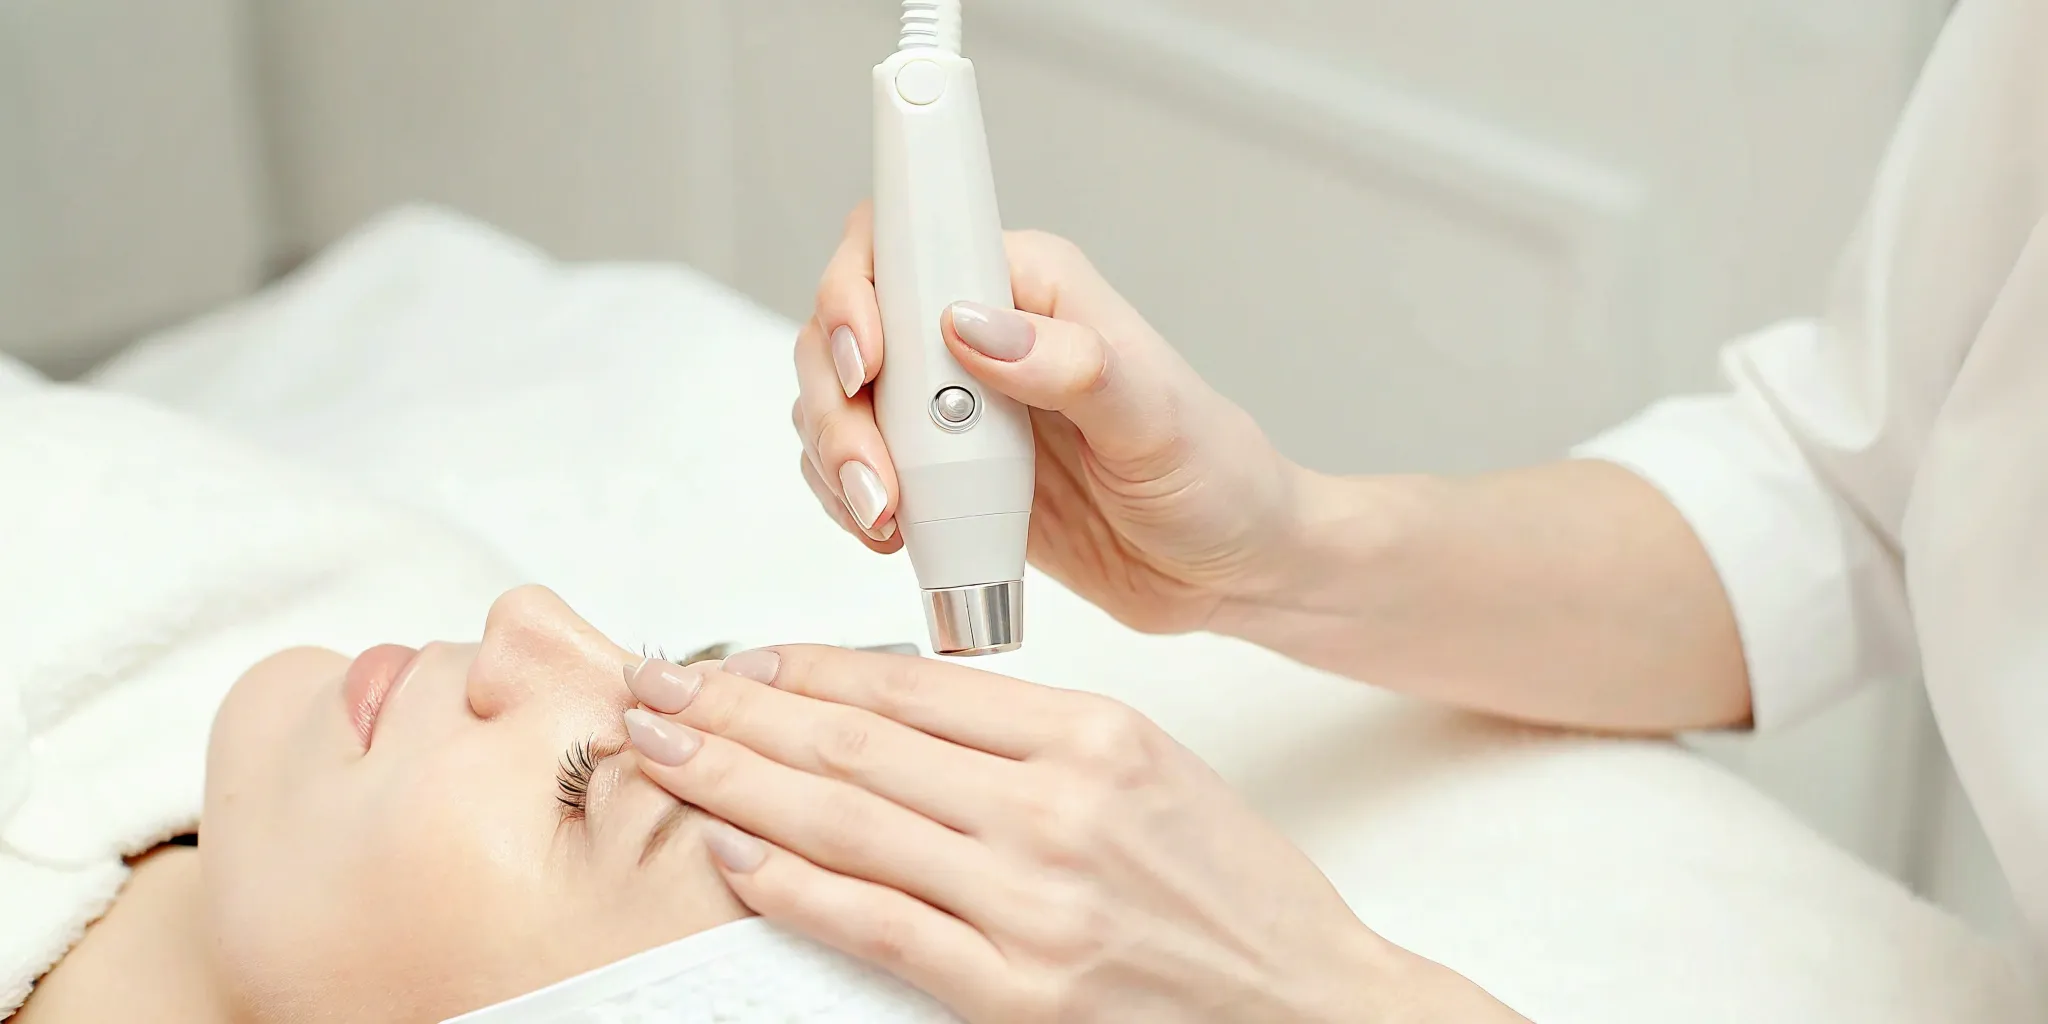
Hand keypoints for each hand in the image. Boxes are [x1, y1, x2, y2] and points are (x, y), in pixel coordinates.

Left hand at [622, 647, 1527, 1021]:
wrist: (1307, 1002)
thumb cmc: (1230, 890)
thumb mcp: (1145, 767)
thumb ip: (1025, 735)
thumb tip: (891, 709)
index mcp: (1091, 734)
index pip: (910, 684)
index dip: (804, 666)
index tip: (737, 656)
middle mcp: (1055, 807)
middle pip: (857, 741)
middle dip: (737, 709)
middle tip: (656, 686)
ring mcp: (1032, 903)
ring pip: (848, 821)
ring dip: (736, 782)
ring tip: (662, 751)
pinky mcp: (1016, 990)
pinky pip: (878, 925)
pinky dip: (796, 887)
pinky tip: (734, 855)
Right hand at [792, 204, 1306, 633]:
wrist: (1227, 569)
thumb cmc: (1216, 478)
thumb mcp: (1156, 418)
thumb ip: (1072, 366)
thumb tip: (974, 325)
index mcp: (1029, 287)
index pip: (907, 242)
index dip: (858, 292)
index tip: (866, 362)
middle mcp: (978, 334)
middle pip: (848, 327)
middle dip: (839, 402)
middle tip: (875, 478)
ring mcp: (952, 406)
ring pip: (839, 399)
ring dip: (838, 456)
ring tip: (885, 518)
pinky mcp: (942, 472)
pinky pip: (856, 465)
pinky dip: (848, 498)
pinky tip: (889, 534)